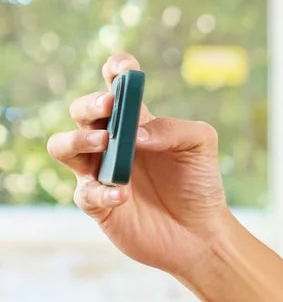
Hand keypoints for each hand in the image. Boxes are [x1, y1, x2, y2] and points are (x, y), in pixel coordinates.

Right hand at [46, 57, 234, 280]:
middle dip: (91, 104)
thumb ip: (175, 129)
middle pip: (80, 111)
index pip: (115, 86)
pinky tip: (124, 194)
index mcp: (135, 122)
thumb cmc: (200, 185)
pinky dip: (103, 190)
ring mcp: (98, 171)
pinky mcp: (96, 203)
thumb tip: (137, 133)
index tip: (123, 67)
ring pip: (62, 146)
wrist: (202, 234)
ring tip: (106, 143)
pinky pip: (85, 192)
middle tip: (110, 107)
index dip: (115, 71)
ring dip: (78, 139)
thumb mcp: (201, 147)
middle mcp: (110, 142)